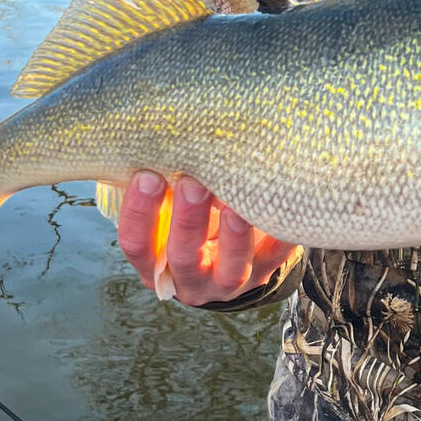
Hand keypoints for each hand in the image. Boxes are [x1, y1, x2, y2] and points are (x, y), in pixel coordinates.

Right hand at [117, 171, 302, 306]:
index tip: (145, 175)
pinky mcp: (265, 274)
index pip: (137, 245)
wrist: (230, 259)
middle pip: (183, 257)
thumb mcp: (169, 212)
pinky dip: (281, 239)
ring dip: (233, 237)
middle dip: (187, 220)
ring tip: (234, 204)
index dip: (138, 213)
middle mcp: (191, 279)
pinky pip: (276, 261)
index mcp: (157, 263)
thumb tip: (163, 138)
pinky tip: (283, 211)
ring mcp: (229, 283)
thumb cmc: (191, 221)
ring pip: (231, 271)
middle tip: (190, 182)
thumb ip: (165, 187)